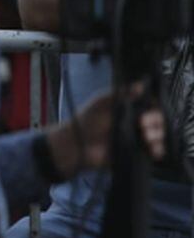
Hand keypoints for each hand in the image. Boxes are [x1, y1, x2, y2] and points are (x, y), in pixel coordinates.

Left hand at [47, 85, 165, 178]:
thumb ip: (120, 94)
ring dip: (157, 136)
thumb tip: (140, 85)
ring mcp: (137, 138)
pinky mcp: (136, 152)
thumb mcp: (100, 103)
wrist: (78, 145)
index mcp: (128, 109)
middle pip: (157, 121)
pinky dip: (157, 150)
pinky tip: (153, 150)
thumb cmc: (86, 121)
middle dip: (155, 122)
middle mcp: (135, 122)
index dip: (154, 108)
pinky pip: (154, 151)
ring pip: (158, 135)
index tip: (149, 110)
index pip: (150, 106)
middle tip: (143, 124)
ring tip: (146, 137)